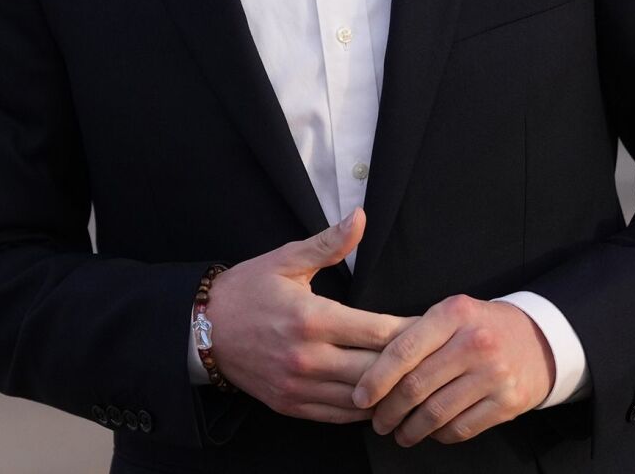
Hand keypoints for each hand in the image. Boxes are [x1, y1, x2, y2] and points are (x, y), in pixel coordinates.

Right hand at [206, 209, 415, 423]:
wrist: (201, 328)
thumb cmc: (247, 289)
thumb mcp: (286, 260)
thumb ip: (329, 243)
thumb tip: (361, 218)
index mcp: (310, 318)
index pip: (376, 332)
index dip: (410, 332)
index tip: (432, 327)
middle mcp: (306, 358)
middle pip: (375, 370)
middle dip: (408, 364)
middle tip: (433, 355)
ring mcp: (297, 387)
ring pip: (360, 399)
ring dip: (389, 391)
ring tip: (413, 379)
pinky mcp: (290, 405)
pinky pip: (339, 416)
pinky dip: (363, 409)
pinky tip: (380, 397)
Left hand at [352, 295, 554, 445]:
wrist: (539, 340)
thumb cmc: (481, 327)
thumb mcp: (452, 315)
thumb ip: (415, 334)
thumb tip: (367, 368)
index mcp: (454, 314)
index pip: (403, 350)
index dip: (376, 379)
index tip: (360, 397)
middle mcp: (476, 342)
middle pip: (416, 386)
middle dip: (389, 411)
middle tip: (378, 422)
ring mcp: (495, 374)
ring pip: (436, 413)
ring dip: (411, 430)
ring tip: (400, 433)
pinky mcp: (508, 403)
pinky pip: (461, 429)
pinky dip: (439, 436)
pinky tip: (431, 433)